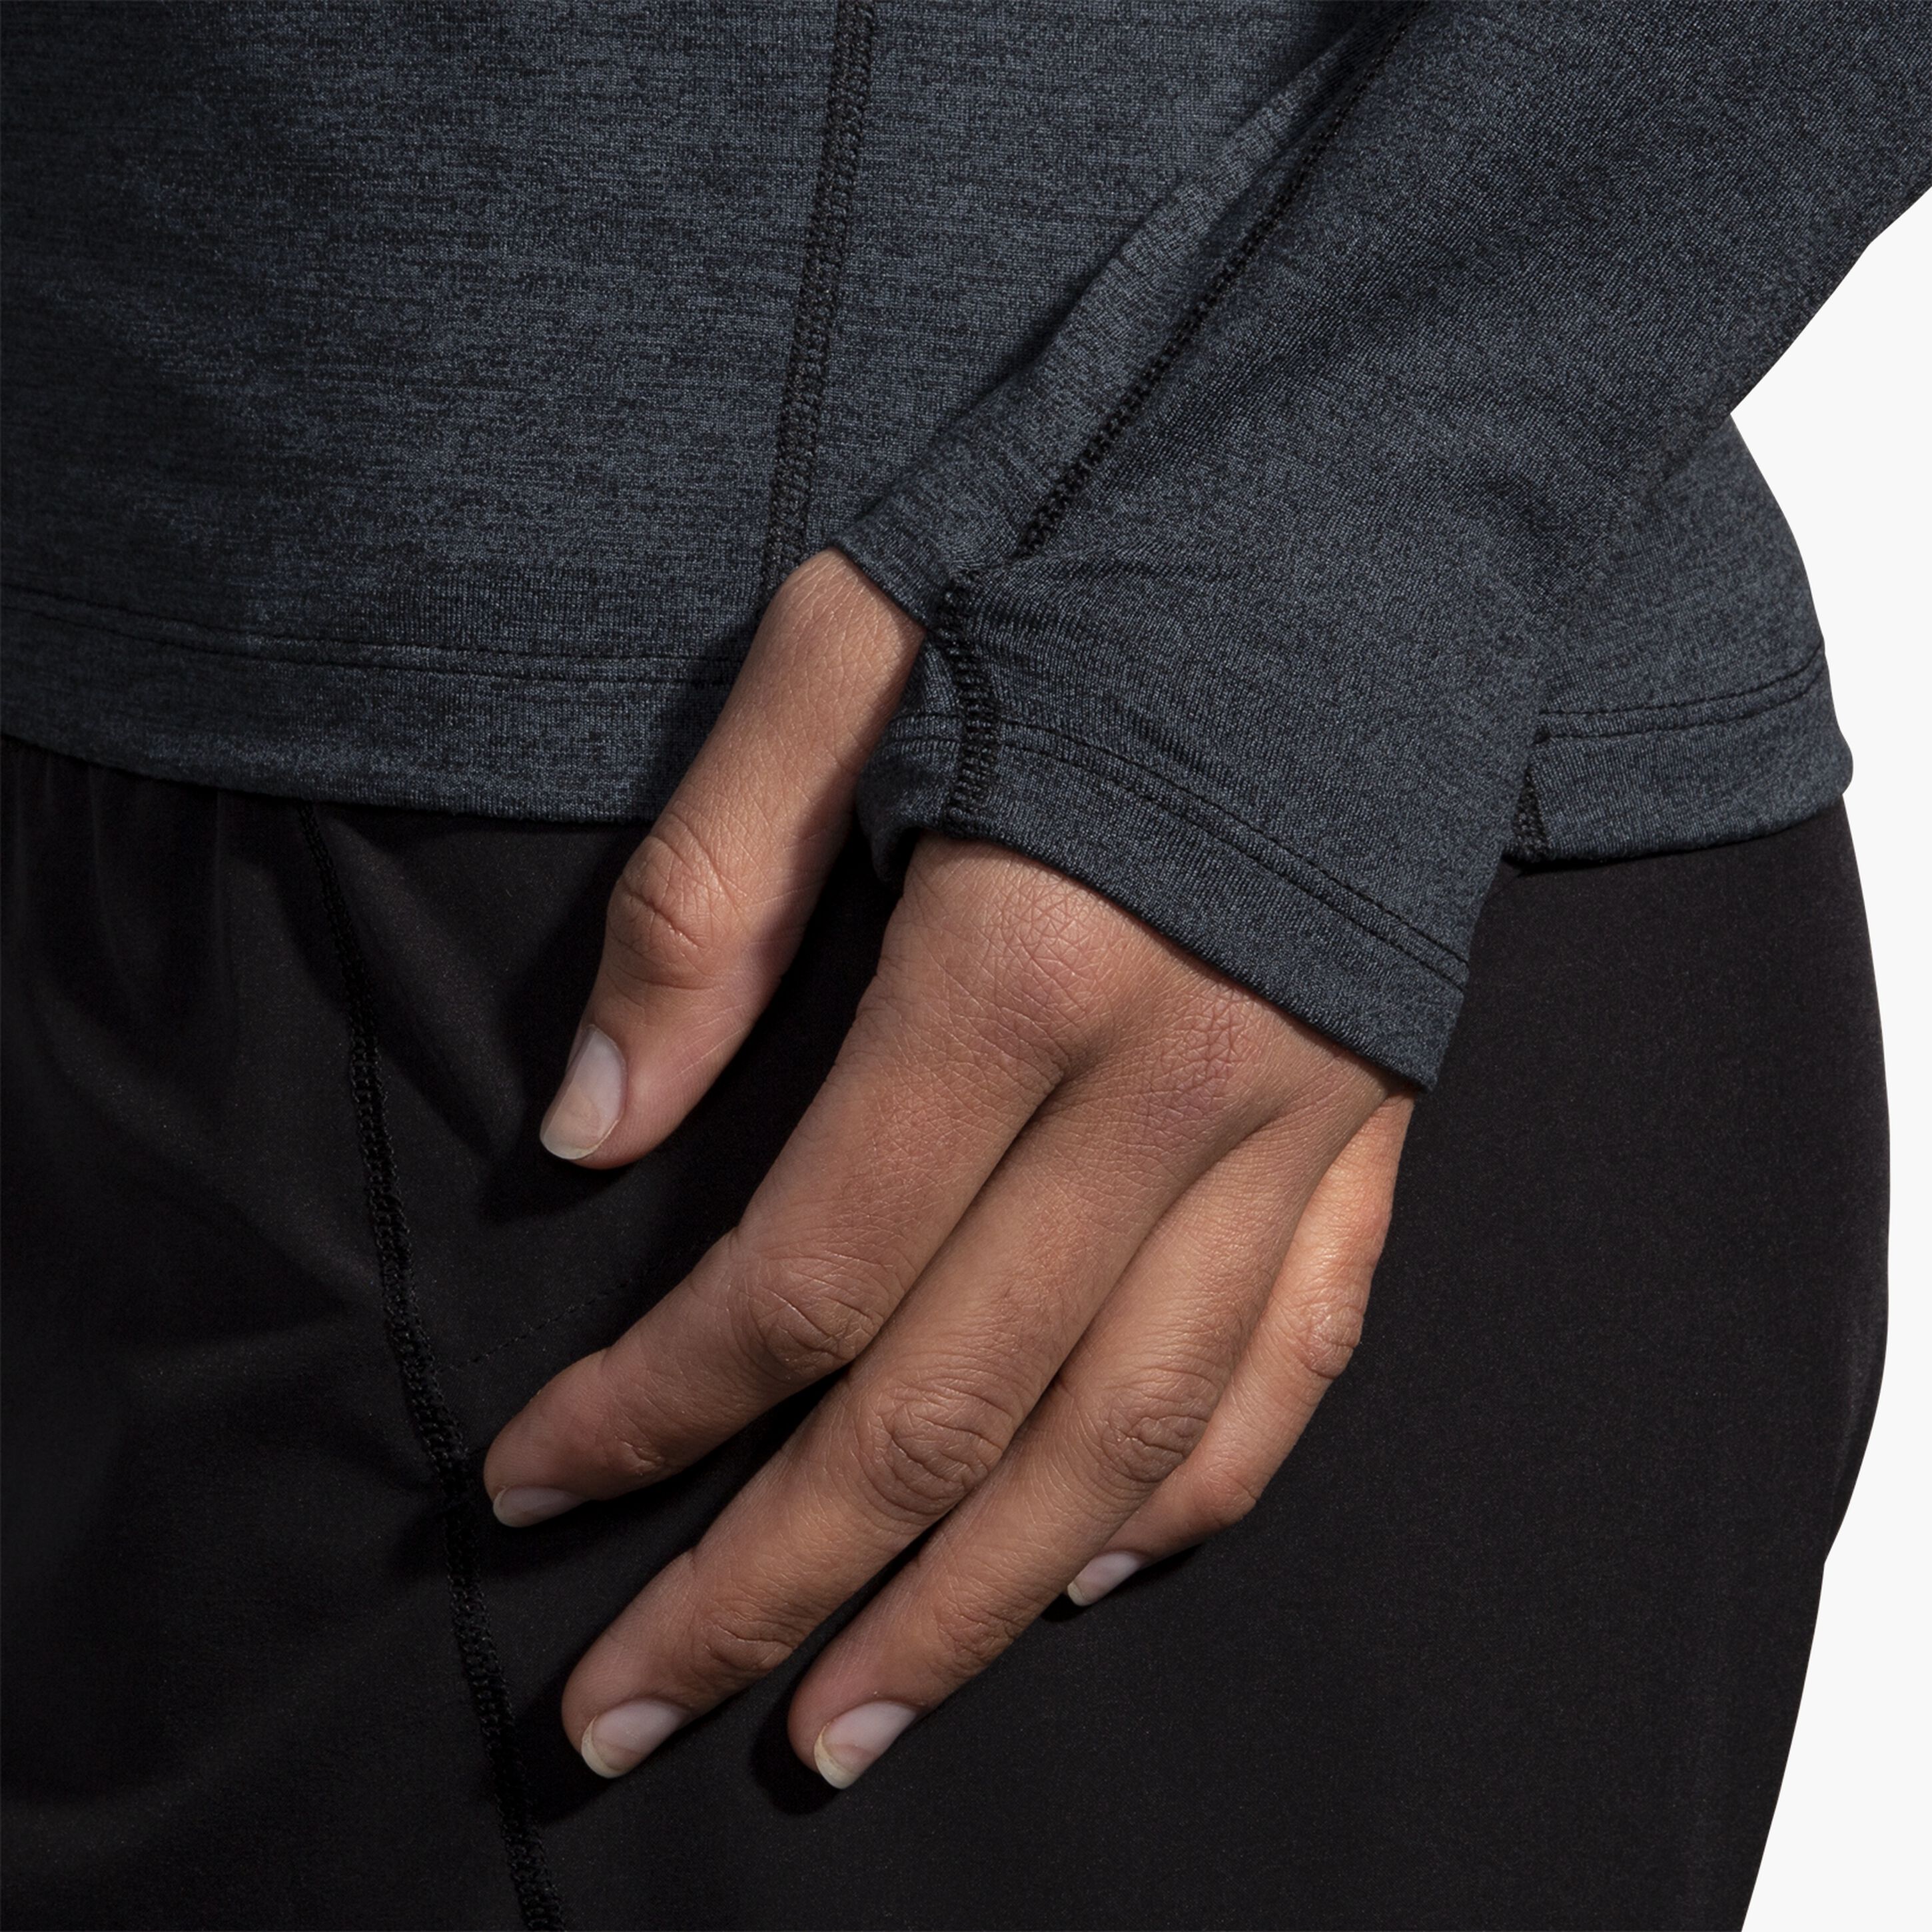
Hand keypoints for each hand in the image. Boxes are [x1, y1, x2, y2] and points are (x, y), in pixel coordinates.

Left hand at [483, 552, 1411, 1786]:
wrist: (1372, 489)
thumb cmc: (1090, 544)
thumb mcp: (846, 651)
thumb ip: (706, 892)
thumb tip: (582, 1126)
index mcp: (1023, 960)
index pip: (806, 1266)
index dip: (650, 1403)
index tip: (531, 1484)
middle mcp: (1176, 1080)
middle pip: (948, 1403)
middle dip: (770, 1578)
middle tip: (626, 1716)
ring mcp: (1299, 1119)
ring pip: (1126, 1436)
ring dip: (973, 1604)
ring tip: (845, 1724)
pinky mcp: (1375, 1123)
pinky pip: (1296, 1360)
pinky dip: (1193, 1493)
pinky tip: (1086, 1573)